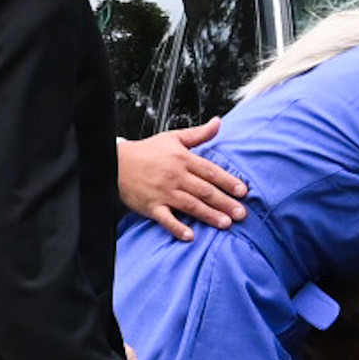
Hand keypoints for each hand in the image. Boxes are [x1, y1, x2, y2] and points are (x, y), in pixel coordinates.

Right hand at [117, 117, 248, 240]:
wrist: (115, 162)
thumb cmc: (147, 151)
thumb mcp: (174, 138)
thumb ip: (199, 134)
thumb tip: (218, 123)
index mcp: (182, 159)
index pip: (210, 171)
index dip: (228, 181)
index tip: (243, 191)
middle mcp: (175, 176)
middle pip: (204, 190)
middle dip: (225, 202)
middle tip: (241, 213)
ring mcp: (163, 192)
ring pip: (190, 205)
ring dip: (209, 215)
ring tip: (226, 223)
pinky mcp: (151, 206)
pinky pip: (166, 219)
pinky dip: (177, 228)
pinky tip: (190, 236)